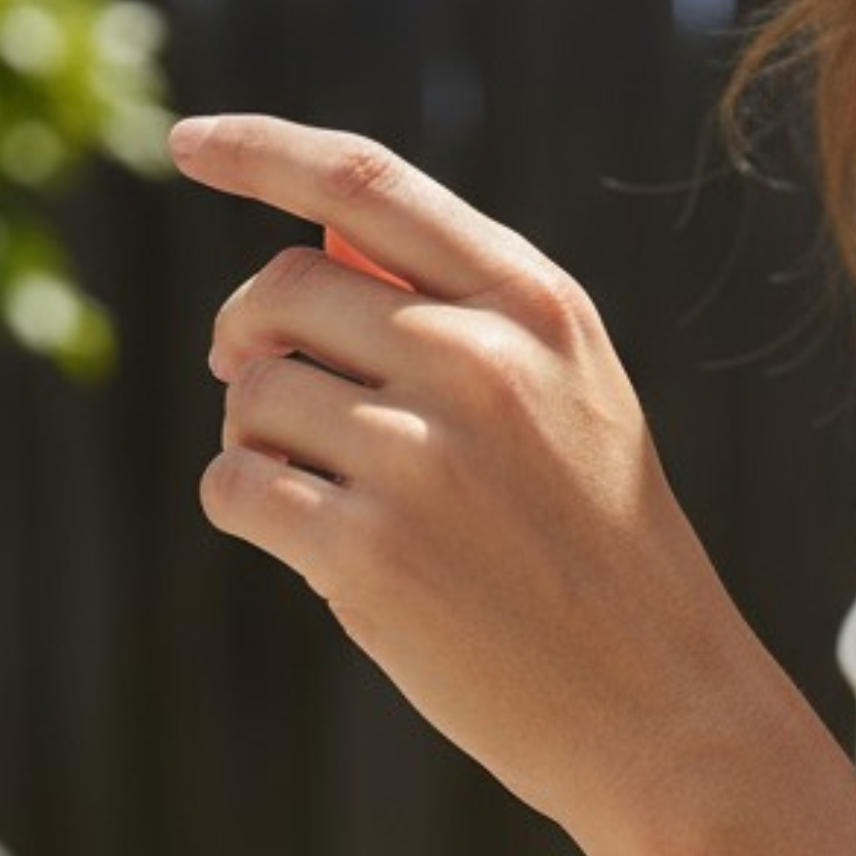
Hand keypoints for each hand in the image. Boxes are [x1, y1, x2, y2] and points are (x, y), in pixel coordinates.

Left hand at [171, 114, 743, 845]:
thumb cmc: (607, 557)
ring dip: (258, 442)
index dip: (261, 151)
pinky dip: (248, 509)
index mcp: (536, 308)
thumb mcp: (577, 401)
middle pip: (284, 291)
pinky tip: (314, 548)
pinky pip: (236, 488)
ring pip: (251, 396)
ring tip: (328, 498)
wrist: (665, 710)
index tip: (190, 145)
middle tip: (261, 394)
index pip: (366, 183)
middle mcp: (479, 361)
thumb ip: (472, 320)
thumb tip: (301, 268)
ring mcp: (422, 457)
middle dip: (249, 339)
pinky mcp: (371, 553)